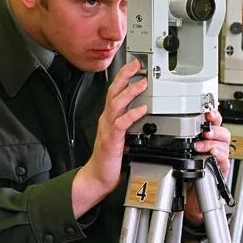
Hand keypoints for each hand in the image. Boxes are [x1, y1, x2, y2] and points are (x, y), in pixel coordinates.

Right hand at [72, 59, 147, 216]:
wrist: (98, 177)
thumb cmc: (110, 158)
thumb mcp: (122, 135)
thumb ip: (129, 121)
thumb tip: (145, 109)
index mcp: (109, 117)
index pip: (114, 91)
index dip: (123, 76)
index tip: (135, 65)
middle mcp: (107, 119)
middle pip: (113, 91)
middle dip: (125, 75)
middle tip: (137, 65)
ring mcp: (108, 129)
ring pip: (116, 104)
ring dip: (130, 92)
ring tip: (142, 83)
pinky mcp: (111, 140)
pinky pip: (121, 124)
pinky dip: (132, 114)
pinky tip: (142, 109)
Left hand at [185, 109, 230, 223]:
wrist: (191, 191)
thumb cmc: (187, 170)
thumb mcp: (183, 151)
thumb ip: (182, 139)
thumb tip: (171, 127)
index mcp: (207, 137)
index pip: (214, 122)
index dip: (213, 115)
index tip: (208, 113)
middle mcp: (216, 144)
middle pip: (222, 130)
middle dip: (214, 129)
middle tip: (205, 131)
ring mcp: (220, 156)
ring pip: (225, 143)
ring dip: (212, 142)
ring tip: (201, 146)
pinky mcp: (222, 167)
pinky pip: (225, 158)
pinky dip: (219, 154)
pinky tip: (212, 153)